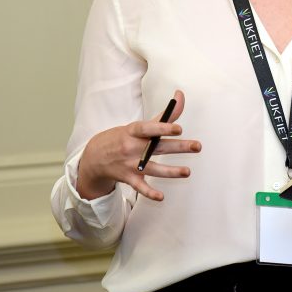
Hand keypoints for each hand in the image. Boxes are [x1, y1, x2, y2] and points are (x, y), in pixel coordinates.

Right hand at [76, 90, 200, 201]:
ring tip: (187, 172)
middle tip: (197, 146)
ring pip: (152, 168)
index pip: (148, 128)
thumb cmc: (124, 137)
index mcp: (133, 132)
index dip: (163, 128)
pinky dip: (149, 193)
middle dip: (179, 147)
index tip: (179, 129)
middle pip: (158, 147)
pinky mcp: (128, 178)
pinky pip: (139, 187)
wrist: (94, 157)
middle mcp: (132, 148)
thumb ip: (163, 115)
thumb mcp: (139, 126)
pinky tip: (161, 197)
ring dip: (170, 172)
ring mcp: (129, 164)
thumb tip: (180, 94)